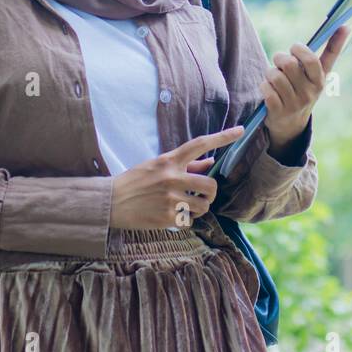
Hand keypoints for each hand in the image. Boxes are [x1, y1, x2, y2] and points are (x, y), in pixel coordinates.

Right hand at [110, 126, 244, 229]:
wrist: (110, 202)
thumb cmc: (134, 181)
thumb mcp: (156, 166)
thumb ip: (184, 165)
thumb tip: (209, 162)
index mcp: (169, 161)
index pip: (200, 144)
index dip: (223, 137)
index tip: (241, 131)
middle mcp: (172, 178)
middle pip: (210, 184)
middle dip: (210, 192)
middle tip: (202, 195)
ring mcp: (171, 199)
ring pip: (204, 205)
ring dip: (199, 208)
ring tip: (186, 206)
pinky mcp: (167, 218)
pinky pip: (190, 221)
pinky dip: (186, 220)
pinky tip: (174, 216)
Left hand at [260, 25, 350, 149]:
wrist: (290, 124)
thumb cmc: (301, 89)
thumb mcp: (313, 76)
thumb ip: (321, 55)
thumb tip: (343, 25)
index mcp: (320, 80)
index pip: (320, 59)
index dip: (315, 46)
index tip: (313, 38)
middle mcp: (311, 92)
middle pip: (289, 64)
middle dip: (280, 57)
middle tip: (279, 60)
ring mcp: (295, 103)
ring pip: (275, 75)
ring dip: (270, 73)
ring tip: (273, 77)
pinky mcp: (279, 112)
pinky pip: (266, 89)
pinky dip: (264, 86)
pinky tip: (268, 89)